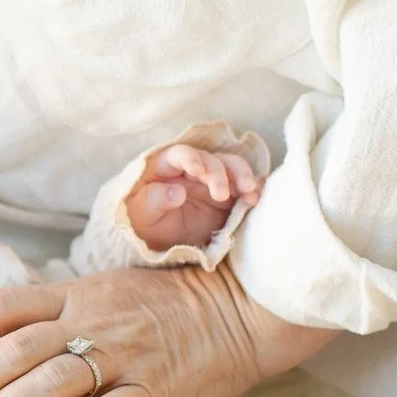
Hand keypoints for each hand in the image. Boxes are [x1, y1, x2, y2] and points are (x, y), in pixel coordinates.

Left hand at [0, 263, 330, 396]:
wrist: (242, 309)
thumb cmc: (169, 308)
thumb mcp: (107, 294)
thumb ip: (59, 315)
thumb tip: (5, 349)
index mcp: (74, 293)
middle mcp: (91, 320)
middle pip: (10, 350)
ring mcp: (123, 355)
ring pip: (46, 381)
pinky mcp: (154, 390)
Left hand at [125, 144, 261, 251]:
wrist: (159, 242)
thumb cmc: (144, 222)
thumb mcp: (142, 215)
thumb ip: (154, 200)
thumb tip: (176, 192)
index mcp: (164, 167)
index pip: (178, 154)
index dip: (189, 158)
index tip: (197, 170)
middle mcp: (191, 168)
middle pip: (209, 160)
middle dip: (217, 174)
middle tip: (220, 194)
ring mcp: (211, 180)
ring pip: (231, 166)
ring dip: (242, 175)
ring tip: (249, 191)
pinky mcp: (228, 194)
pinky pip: (242, 186)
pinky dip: (252, 189)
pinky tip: (254, 199)